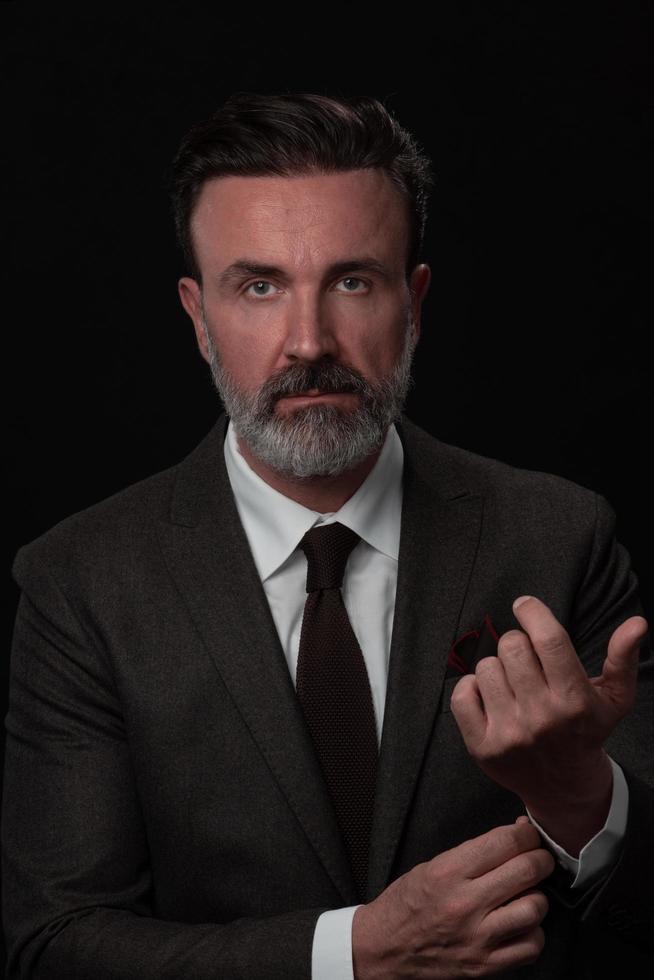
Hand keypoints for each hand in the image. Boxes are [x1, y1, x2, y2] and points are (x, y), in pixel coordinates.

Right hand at [352, 818, 553, 978]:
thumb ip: (475, 852)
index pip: (504, 842)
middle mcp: (465, 903)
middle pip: (526, 871)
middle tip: (538, 858)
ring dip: (538, 896)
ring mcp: (478, 938)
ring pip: (534, 908)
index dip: (526, 835)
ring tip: (527, 893)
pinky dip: (533, 931)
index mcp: (449, 872)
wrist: (384, 949)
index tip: (528, 835)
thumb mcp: (433, 865)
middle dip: (540, 858)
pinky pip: (531, 946)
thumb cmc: (407, 903)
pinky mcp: (485, 965)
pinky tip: (521, 923)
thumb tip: (516, 835)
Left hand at [450, 595, 648, 851]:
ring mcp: (509, 734)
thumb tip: (637, 623)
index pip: (548, 639)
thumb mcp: (614, 699)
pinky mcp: (482, 747)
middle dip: (517, 644)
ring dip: (496, 669)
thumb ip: (623, 659)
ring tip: (512, 685)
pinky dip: (472, 689)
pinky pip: (461, 694)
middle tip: (525, 661)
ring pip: (485, 667)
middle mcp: (541, 717)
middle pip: (511, 646)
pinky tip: (491, 698)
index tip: (524, 605)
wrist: (564, 787)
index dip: (532, 612)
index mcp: (574, 700)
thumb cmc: (586, 731)